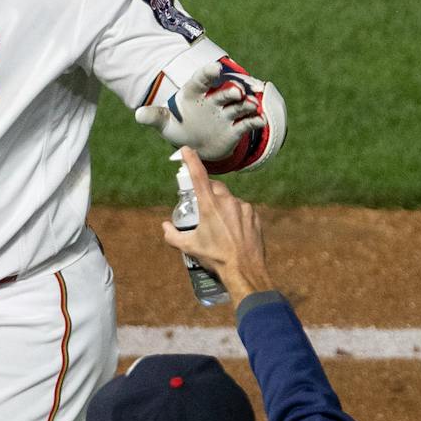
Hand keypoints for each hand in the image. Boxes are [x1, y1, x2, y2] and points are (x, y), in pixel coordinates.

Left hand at [133, 58, 266, 162]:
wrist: (194, 146)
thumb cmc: (178, 129)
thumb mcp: (164, 123)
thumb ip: (154, 117)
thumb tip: (138, 114)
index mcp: (195, 94)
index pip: (201, 80)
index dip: (208, 73)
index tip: (216, 69)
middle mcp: (213, 100)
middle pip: (224, 92)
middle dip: (232, 91)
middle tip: (238, 92)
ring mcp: (226, 113)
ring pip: (239, 106)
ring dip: (247, 105)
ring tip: (253, 106)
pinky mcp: (234, 128)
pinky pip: (245, 123)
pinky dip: (254, 121)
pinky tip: (261, 120)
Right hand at [161, 146, 272, 300]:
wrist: (244, 270)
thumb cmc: (216, 258)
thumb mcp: (189, 247)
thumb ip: (172, 235)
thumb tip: (165, 227)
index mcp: (209, 205)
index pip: (198, 175)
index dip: (191, 160)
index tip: (186, 150)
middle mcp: (227, 201)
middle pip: (214, 187)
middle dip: (207, 192)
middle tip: (203, 208)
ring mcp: (243, 207)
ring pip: (229, 200)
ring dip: (223, 207)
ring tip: (220, 227)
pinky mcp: (254, 215)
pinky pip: (242, 210)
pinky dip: (236, 216)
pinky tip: (233, 232)